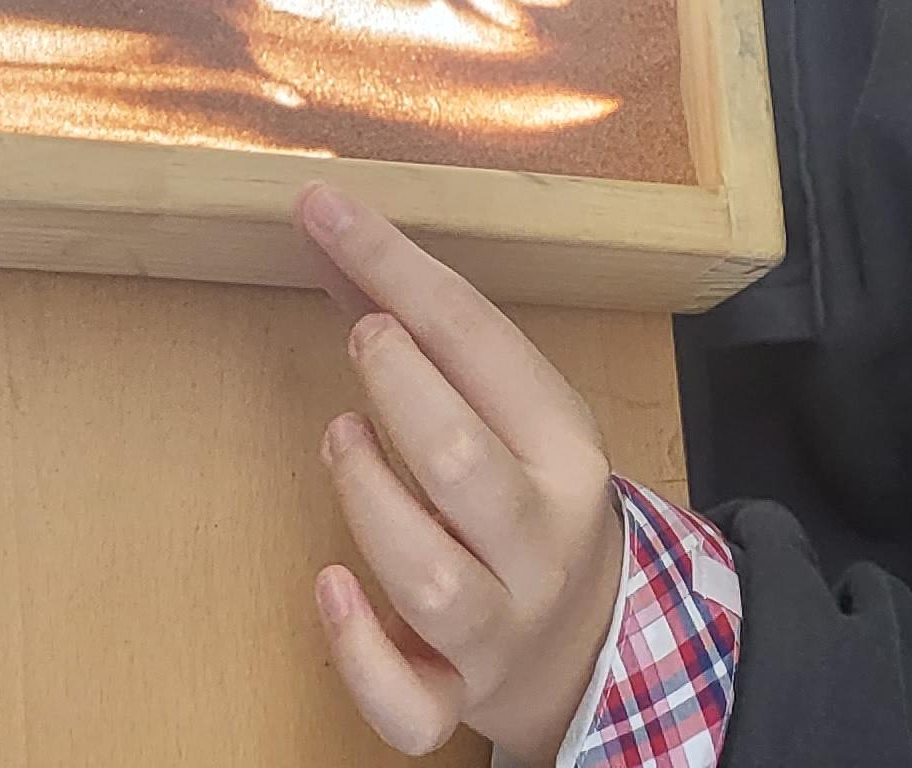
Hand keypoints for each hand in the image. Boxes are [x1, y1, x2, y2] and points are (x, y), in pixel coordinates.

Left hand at [301, 184, 622, 761]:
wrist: (589, 641)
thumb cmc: (526, 494)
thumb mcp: (507, 407)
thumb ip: (419, 329)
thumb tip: (328, 226)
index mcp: (561, 447)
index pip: (478, 339)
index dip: (393, 265)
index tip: (322, 208)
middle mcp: (537, 540)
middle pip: (462, 463)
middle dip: (396, 386)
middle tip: (363, 338)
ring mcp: (498, 627)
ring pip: (429, 580)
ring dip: (367, 498)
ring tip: (340, 437)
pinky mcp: (455, 697)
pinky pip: (408, 705)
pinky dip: (357, 653)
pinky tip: (327, 585)